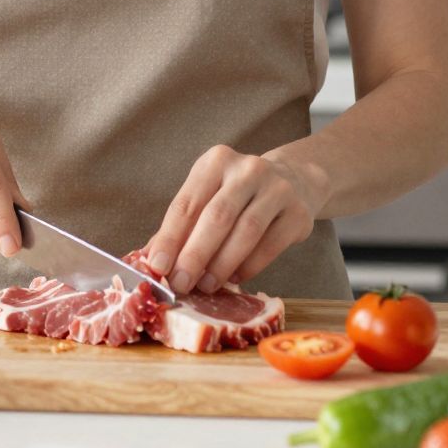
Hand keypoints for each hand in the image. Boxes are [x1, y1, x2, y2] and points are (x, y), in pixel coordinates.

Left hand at [143, 144, 326, 295]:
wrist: (294, 180)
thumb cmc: (238, 194)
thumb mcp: (207, 196)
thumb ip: (181, 226)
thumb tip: (149, 261)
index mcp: (216, 162)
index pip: (187, 202)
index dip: (170, 237)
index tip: (157, 267)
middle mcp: (248, 169)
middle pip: (217, 216)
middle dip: (195, 254)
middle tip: (180, 284)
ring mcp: (277, 189)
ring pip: (246, 231)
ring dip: (222, 264)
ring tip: (206, 285)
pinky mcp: (298, 213)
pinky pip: (270, 245)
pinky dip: (249, 266)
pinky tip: (235, 278)